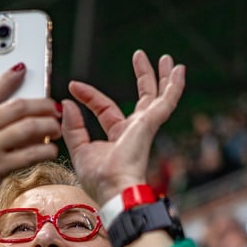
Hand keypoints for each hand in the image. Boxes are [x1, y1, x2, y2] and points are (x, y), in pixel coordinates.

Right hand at [0, 64, 61, 230]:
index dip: (9, 78)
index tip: (22, 69)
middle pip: (17, 107)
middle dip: (41, 104)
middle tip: (53, 106)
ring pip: (27, 127)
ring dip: (47, 125)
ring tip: (56, 128)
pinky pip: (28, 155)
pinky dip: (44, 151)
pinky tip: (51, 151)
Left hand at [61, 50, 185, 203]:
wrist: (115, 189)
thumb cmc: (101, 179)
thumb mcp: (79, 150)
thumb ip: (73, 127)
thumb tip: (68, 104)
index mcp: (119, 136)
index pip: (105, 108)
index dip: (89, 96)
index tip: (74, 86)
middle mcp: (135, 130)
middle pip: (142, 98)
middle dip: (142, 77)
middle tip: (140, 57)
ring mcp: (145, 126)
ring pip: (158, 96)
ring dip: (163, 76)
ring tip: (167, 59)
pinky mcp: (151, 123)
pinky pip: (167, 101)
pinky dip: (174, 85)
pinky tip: (179, 71)